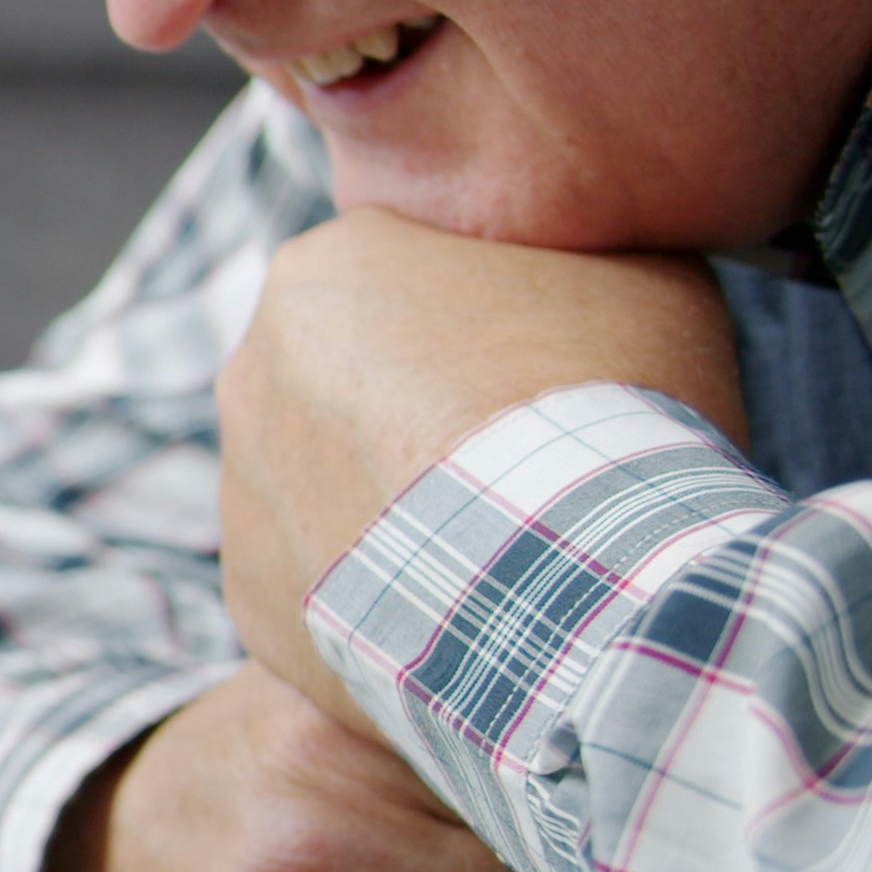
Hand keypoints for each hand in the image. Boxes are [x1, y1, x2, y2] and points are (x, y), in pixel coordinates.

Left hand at [216, 210, 740, 727]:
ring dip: (394, 512)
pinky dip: (380, 603)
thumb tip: (566, 272)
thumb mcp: (632, 271)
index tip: (537, 376)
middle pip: (344, 389)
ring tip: (499, 548)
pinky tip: (461, 616)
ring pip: (323, 491)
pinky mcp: (253, 598)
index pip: (392, 285)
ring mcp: (239, 491)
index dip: (476, 332)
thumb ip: (558, 255)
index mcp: (318, 272)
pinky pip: (319, 593)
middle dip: (415, 421)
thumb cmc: (610, 403)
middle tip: (517, 463)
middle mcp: (250, 372)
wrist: (577, 573)